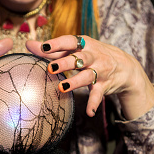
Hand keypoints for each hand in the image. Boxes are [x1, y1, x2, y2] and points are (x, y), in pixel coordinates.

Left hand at [26, 35, 153, 119]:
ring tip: (63, 87)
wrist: (125, 66)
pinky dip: (94, 103)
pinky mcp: (104, 85)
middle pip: (79, 58)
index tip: (44, 46)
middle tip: (51, 68)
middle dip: (65, 62)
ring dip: (75, 82)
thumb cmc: (92, 55)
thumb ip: (52, 49)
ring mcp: (99, 71)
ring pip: (87, 76)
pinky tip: (89, 112)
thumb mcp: (76, 49)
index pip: (70, 41)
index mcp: (83, 44)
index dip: (57, 43)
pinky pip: (98, 95)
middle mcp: (93, 56)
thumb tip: (28, 44)